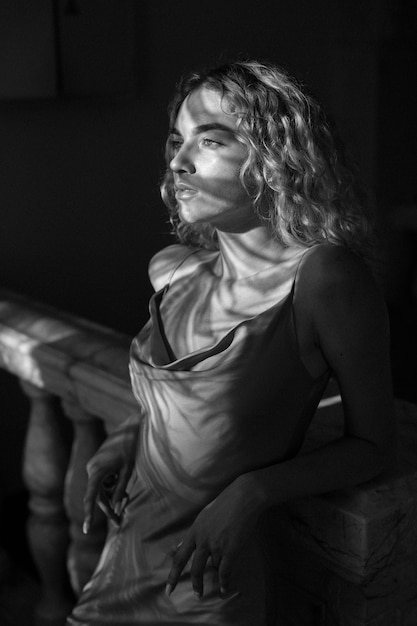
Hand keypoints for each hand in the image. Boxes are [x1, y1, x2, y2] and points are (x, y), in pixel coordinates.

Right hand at [83, 419, 138, 533]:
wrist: (129, 428)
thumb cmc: (130, 448)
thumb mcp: (127, 471)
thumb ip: (119, 490)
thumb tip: (114, 508)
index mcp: (97, 470)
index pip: (91, 496)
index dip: (89, 514)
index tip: (87, 528)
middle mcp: (91, 469)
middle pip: (97, 495)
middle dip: (108, 509)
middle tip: (119, 522)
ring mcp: (93, 466)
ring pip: (100, 489)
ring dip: (111, 497)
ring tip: (127, 498)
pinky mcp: (97, 465)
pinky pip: (102, 481)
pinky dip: (111, 486)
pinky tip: (122, 482)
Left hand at [166, 473, 265, 598]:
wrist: (243, 497)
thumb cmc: (224, 504)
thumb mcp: (203, 517)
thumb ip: (191, 535)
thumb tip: (176, 547)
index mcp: (194, 531)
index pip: (179, 557)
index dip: (173, 574)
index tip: (168, 589)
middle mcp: (202, 540)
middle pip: (194, 568)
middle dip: (195, 584)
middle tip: (197, 595)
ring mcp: (216, 545)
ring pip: (214, 566)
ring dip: (218, 570)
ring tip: (223, 578)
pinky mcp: (230, 549)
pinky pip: (225, 571)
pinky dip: (225, 582)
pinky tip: (224, 589)